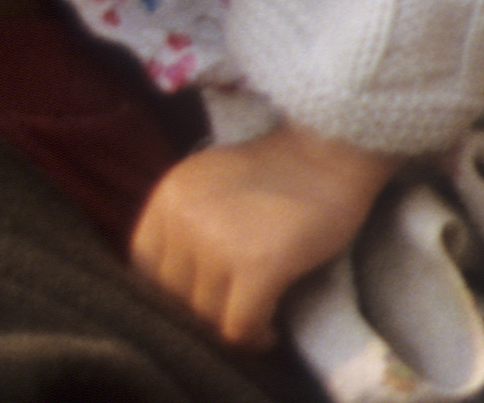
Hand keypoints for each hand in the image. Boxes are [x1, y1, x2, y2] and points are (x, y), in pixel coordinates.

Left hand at [132, 124, 399, 347]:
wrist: (338, 147)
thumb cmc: (283, 167)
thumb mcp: (212, 183)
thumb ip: (186, 222)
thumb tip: (178, 286)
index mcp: (170, 196)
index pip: (146, 267)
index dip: (174, 288)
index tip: (204, 292)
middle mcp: (185, 219)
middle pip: (175, 296)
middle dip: (204, 309)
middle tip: (234, 309)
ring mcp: (220, 244)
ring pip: (206, 315)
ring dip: (230, 326)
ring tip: (255, 321)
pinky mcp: (259, 266)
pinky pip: (240, 326)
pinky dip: (255, 336)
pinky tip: (269, 332)